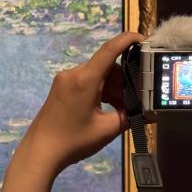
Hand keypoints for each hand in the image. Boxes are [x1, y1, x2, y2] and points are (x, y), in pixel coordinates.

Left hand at [18, 31, 144, 175]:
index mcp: (84, 79)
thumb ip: (130, 116)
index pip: (109, 50)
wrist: (40, 152)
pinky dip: (99, 91)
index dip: (127, 40)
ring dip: (112, 88)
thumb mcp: (107, 129)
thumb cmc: (73, 140)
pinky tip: (107, 109)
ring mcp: (64, 80)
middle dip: (123, 80)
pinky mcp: (61, 89)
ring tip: (121, 110)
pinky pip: (86, 82)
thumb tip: (151, 114)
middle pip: (106, 67)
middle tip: (135, 100)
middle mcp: (73, 74)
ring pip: (97, 76)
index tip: (143, 38)